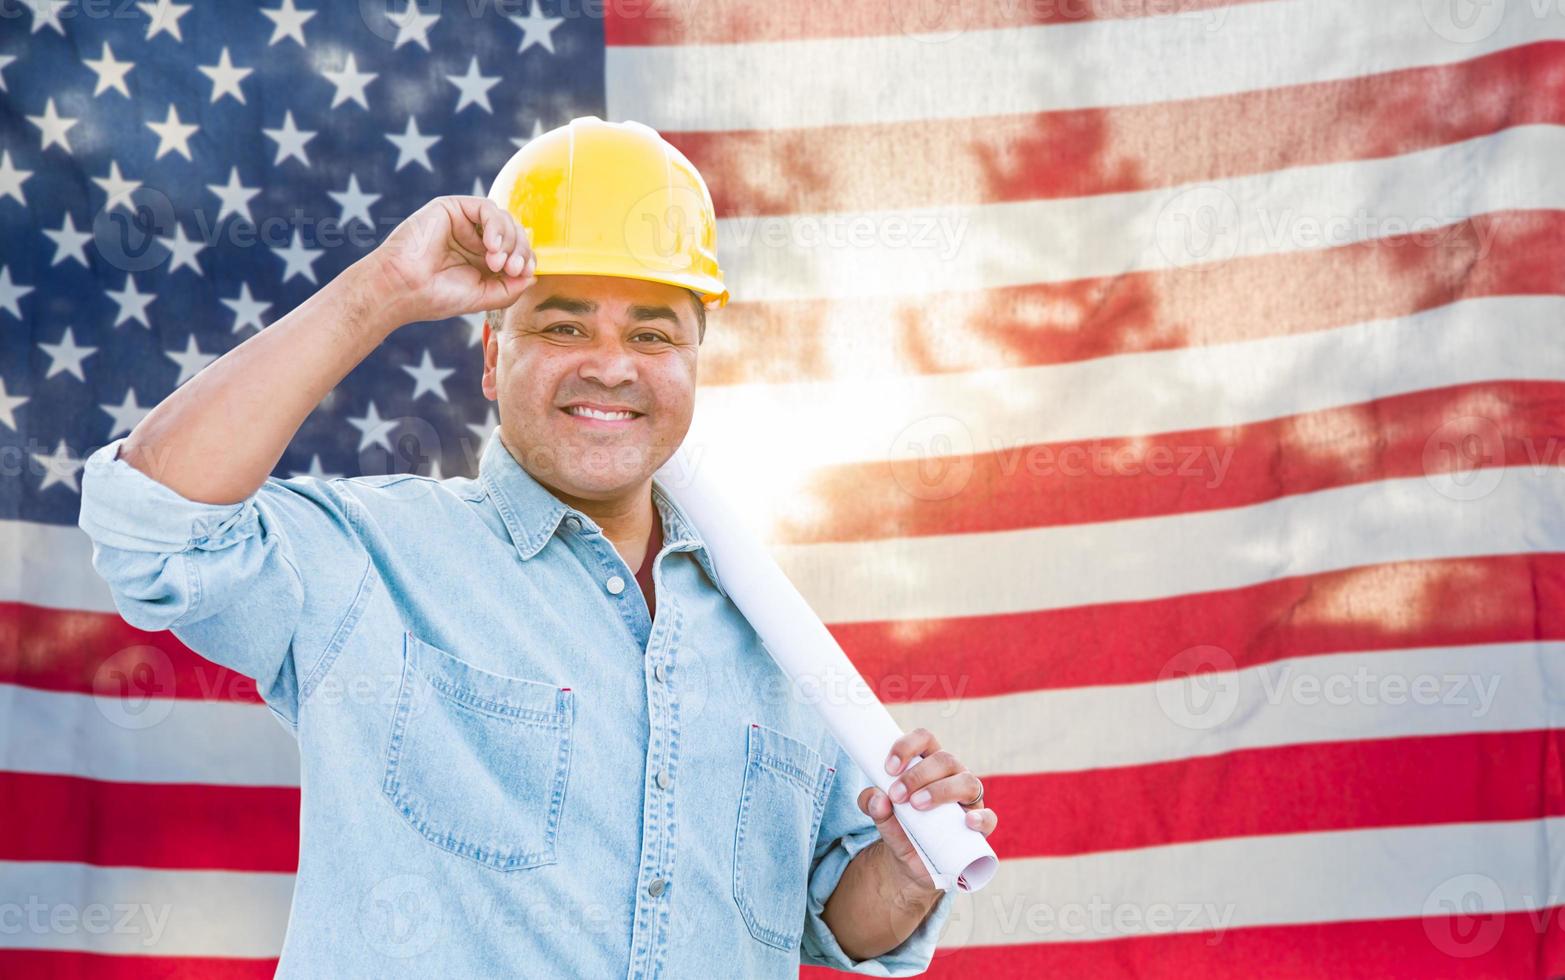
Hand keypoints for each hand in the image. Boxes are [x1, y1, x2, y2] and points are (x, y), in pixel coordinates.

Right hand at [365, 195, 535, 325]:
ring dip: (509, 240)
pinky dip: (496, 225)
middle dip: (519, 250)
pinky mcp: (452, 208)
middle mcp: (475, 240)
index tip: (522, 274)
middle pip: (515, 234)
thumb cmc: (437, 296)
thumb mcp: (483, 296)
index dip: (526, 260)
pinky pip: (487, 208)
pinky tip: (492, 245)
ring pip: (504, 220)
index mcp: (482, 260)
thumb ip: (510, 287)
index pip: (517, 252)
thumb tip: (533, 274)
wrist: (403, 288)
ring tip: (497, 261)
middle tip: (511, 269)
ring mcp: (464, 223)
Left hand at [856, 727, 995, 893]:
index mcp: (928, 763)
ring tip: (917, 806)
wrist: (912, 864)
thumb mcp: (880, 817)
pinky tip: (967, 822)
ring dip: (942, 791)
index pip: (924, 739)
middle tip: (897, 796)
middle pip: (945, 759)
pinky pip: (989, 817)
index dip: (907, 747)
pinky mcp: (979, 825)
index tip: (888, 768)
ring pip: (968, 782)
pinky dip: (981, 818)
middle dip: (918, 775)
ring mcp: (968, 799)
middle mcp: (952, 775)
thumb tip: (878, 799)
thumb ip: (872, 805)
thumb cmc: (899, 828)